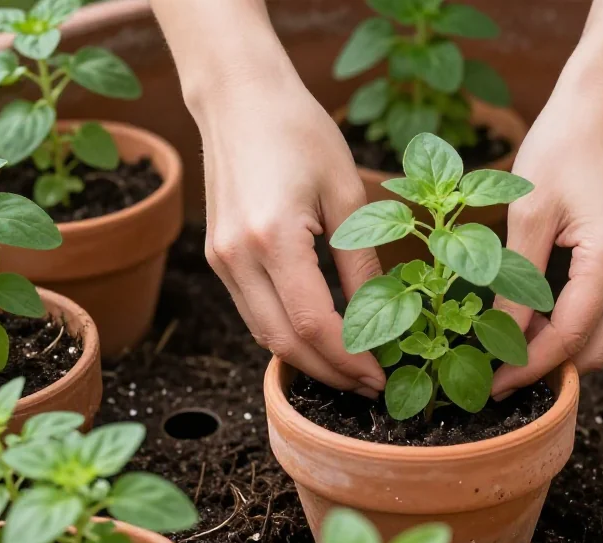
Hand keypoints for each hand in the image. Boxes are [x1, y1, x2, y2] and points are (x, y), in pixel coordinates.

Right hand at [195, 75, 385, 397]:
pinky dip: (284, 333)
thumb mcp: (347, 191)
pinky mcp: (217, 255)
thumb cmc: (300, 131)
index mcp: (273, 238)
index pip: (313, 324)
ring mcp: (220, 258)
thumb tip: (385, 318)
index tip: (382, 377)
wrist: (239, 96)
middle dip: (329, 373)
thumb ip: (362, 261)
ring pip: (263, 333)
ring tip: (350, 370)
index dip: (350, 360)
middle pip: (283, 341)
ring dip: (306, 359)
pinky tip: (318, 338)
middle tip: (369, 386)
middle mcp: (237, 256)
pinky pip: (252, 310)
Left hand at [491, 76, 602, 398]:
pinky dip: (573, 324)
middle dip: (549, 369)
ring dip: (561, 348)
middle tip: (498, 376)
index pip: (571, 338)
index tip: (494, 387)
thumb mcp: (528, 212)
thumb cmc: (563, 145)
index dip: (530, 370)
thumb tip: (500, 337)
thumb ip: (516, 280)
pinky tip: (533, 321)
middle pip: (596, 350)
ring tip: (508, 351)